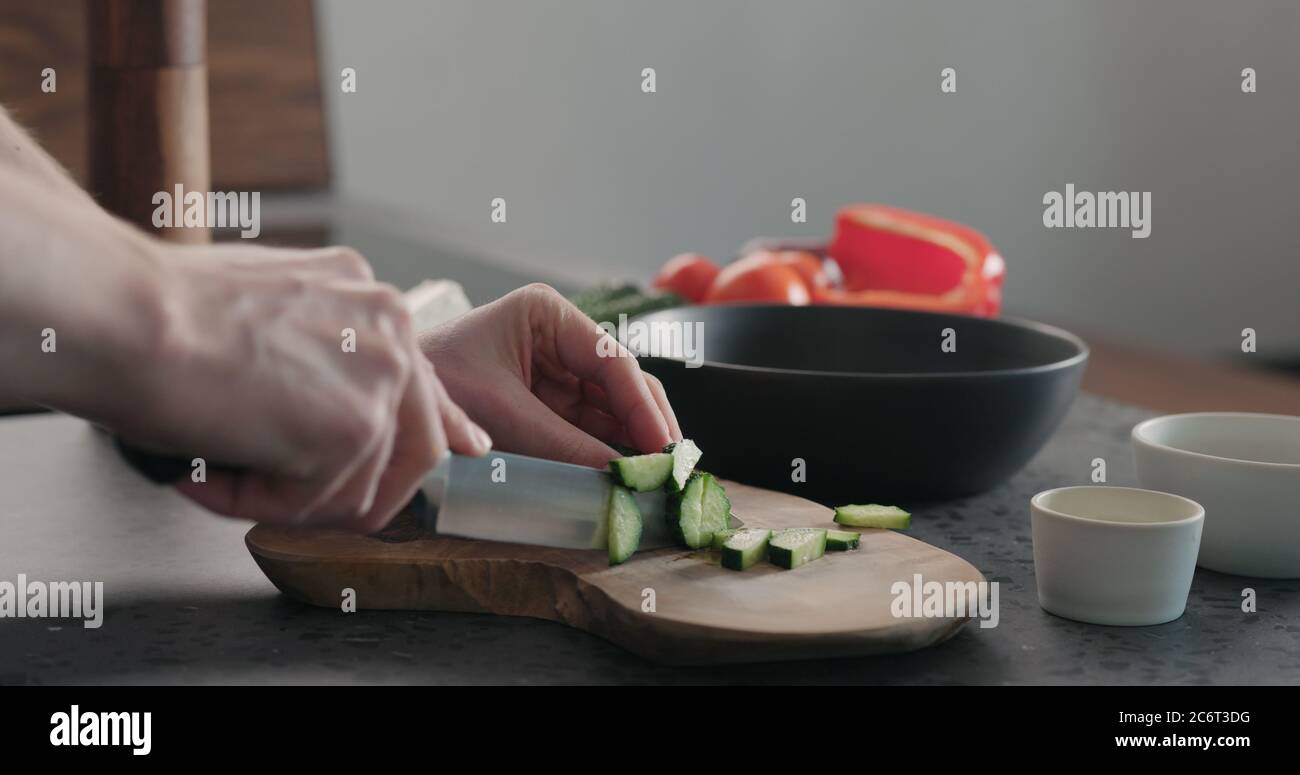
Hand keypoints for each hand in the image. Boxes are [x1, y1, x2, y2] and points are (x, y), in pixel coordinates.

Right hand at [113, 243, 489, 532]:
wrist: (120, 311)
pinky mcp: (354, 428)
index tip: (466, 447)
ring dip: (289, 497)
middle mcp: (389, 326)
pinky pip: (315, 504)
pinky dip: (254, 502)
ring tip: (221, 466)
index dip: (443, 424)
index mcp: (368, 298)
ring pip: (362, 486)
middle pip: (417, 445)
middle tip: (286, 497)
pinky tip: (210, 467)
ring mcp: (379, 376)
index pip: (423, 379)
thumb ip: (325, 355)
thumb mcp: (267, 316)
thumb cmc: (162, 309)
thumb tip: (352, 409)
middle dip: (355, 490)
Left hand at [419, 283, 680, 467]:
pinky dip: (610, 451)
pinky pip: (590, 426)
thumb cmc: (433, 388)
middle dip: (647, 425)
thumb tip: (621, 477)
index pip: (612, 361)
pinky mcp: (547, 402)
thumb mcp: (504, 416)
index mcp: (547, 314)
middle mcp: (558, 337)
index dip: (643, 408)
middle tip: (671, 470)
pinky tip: (629, 475)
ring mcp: (555, 370)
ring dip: (634, 443)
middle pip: (622, 383)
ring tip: (658, 479)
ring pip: (613, 408)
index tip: (664, 449)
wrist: (388, 403)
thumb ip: (566, 446)